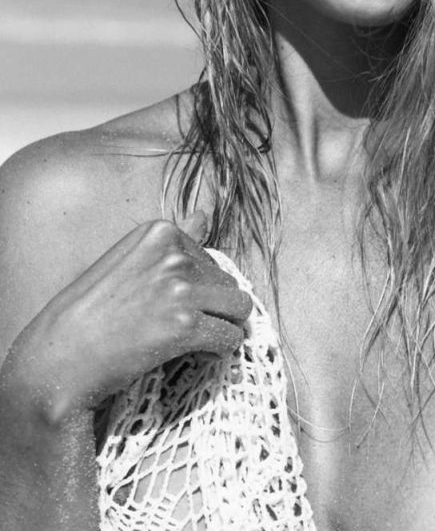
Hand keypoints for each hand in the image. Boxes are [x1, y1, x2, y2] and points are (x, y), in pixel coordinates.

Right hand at [3, 212, 251, 422]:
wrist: (60, 355)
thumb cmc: (92, 310)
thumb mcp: (130, 260)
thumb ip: (173, 240)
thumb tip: (204, 214)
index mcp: (161, 231)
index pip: (210, 258)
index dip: (196, 287)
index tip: (168, 303)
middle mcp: (174, 254)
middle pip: (227, 282)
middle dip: (212, 306)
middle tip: (178, 326)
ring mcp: (181, 288)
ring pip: (238, 307)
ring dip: (222, 325)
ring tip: (193, 339)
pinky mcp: (186, 325)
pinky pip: (230, 337)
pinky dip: (220, 349)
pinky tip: (195, 354)